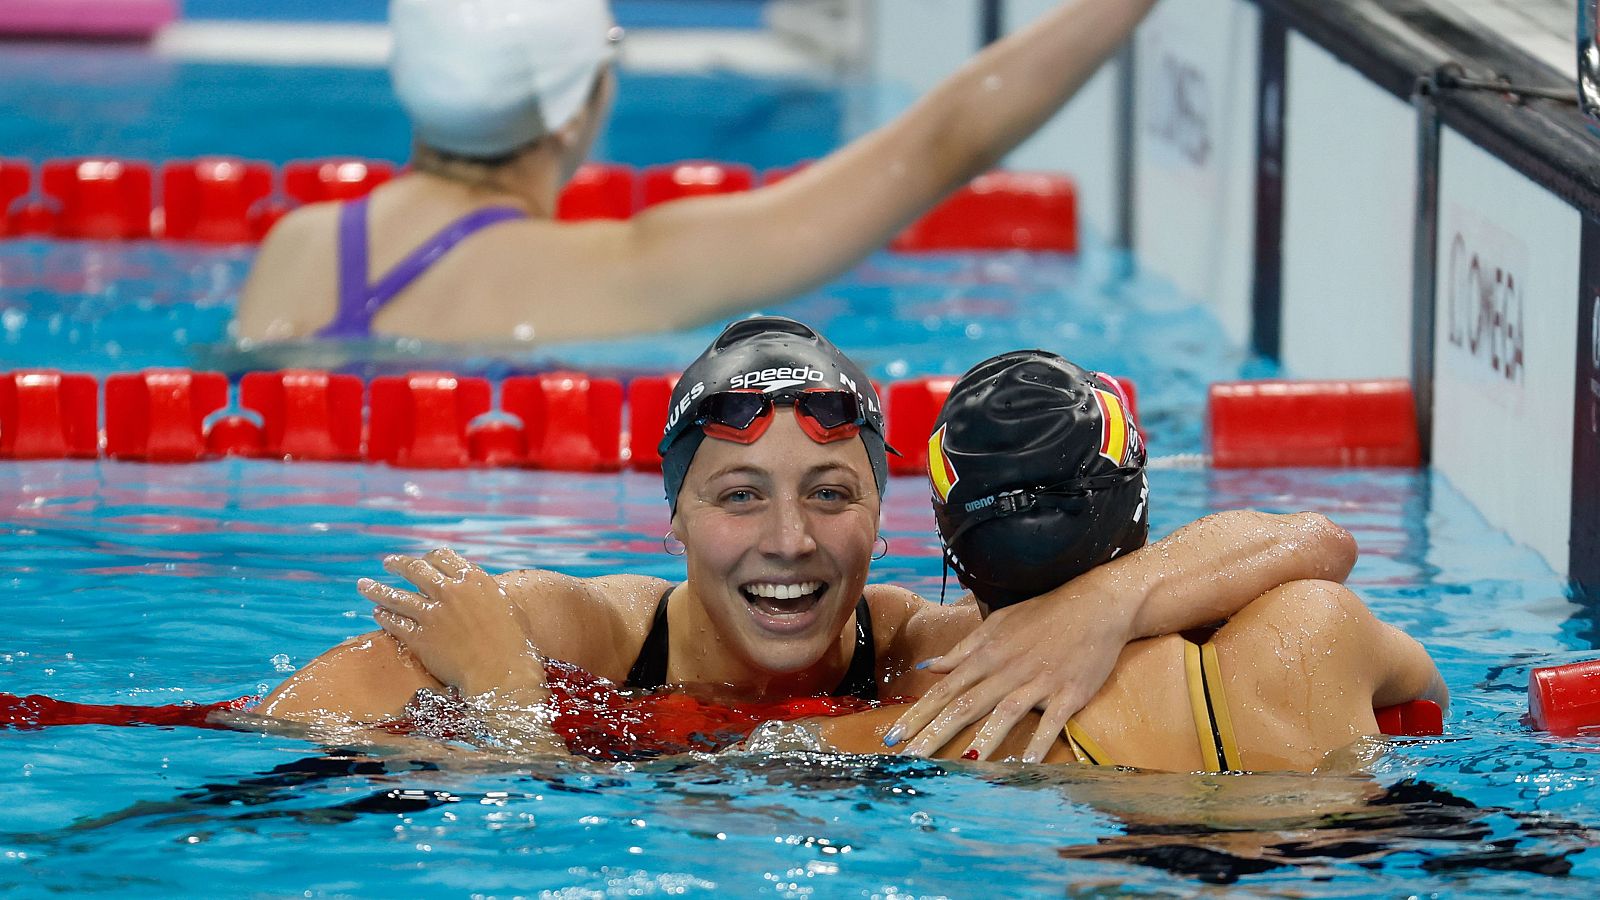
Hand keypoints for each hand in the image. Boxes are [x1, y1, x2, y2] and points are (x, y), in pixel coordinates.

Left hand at [361, 548, 547, 701]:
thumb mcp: (506, 605)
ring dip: (377, 588)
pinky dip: (384, 616)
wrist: (502, 673)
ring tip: (364, 585)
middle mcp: (450, 591)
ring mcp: (433, 614)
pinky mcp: (421, 638)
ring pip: (397, 595)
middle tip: (388, 563)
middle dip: (399, 564)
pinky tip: (378, 613)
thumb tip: (477, 589)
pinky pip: (395, 623)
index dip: (429, 557)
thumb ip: (486, 592)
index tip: (422, 560)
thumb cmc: (514, 642)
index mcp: (473, 579)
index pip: (443, 557)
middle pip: (416, 569)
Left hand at [886, 581, 1135, 761]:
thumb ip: (963, 649)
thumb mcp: (997, 624)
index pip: (944, 690)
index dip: (917, 714)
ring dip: (981, 740)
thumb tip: (928, 667)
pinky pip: (1051, 722)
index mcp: (987, 655)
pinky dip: (1039, 743)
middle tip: (908, 760)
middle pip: (965, 706)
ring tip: (960, 766)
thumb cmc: (1043, 614)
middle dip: (933, 734)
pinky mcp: (1068, 693)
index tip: (893, 736)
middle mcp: (1007, 670)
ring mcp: (1038, 682)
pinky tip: (1025, 763)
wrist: (1095, 604)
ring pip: (1004, 713)